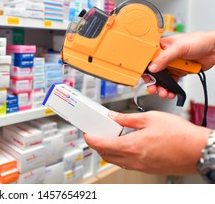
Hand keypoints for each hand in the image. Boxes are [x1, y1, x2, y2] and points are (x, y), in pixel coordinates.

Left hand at [84, 110, 210, 174]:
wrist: (198, 150)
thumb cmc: (180, 135)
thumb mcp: (150, 118)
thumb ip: (128, 118)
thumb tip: (114, 116)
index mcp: (132, 146)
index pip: (101, 145)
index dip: (90, 139)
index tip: (87, 134)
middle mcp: (134, 160)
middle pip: (106, 156)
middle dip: (98, 145)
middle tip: (98, 134)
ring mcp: (142, 167)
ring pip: (117, 161)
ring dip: (110, 151)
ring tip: (113, 137)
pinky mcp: (149, 169)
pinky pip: (129, 164)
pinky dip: (123, 155)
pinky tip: (129, 144)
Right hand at [146, 31, 214, 97]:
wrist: (214, 49)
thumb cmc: (199, 41)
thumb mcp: (179, 48)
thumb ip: (164, 58)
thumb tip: (152, 68)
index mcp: (161, 47)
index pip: (147, 58)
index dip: (144, 69)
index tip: (145, 78)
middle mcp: (164, 56)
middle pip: (153, 71)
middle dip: (153, 82)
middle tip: (153, 89)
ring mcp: (171, 64)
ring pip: (162, 78)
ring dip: (162, 87)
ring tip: (163, 93)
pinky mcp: (178, 71)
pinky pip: (171, 82)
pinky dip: (170, 88)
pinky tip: (171, 91)